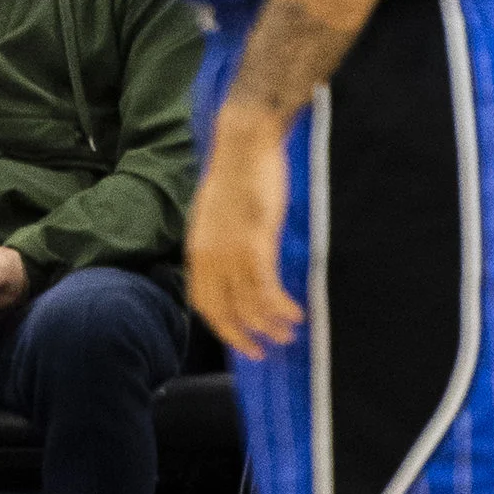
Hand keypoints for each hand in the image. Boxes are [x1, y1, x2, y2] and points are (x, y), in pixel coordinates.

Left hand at [185, 102, 302, 356]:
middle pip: (224, 312)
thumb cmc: (235, 174)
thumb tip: (231, 270)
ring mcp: (230, 251)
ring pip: (249, 306)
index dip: (222, 327)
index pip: (203, 302)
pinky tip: (296, 313)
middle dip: (245, 337)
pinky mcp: (255, 243)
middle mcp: (209, 256)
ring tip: (289, 333)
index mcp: (197, 249)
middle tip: (266, 350)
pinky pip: (267, 290)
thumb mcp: (216, 215)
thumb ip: (219, 244)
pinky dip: (281, 308)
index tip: (241, 341)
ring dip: (271, 326)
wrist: (244, 142)